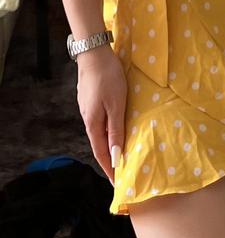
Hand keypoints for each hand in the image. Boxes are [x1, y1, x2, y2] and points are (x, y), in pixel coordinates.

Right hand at [76, 45, 126, 186]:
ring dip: (110, 144)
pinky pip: (101, 121)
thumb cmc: (108, 79)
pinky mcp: (91, 100)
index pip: (101, 153)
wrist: (94, 54)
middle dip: (110, 160)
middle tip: (123, 171)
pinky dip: (109, 130)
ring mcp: (88, 109)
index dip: (109, 169)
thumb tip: (116, 156)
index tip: (118, 183)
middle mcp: (88, 119)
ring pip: (100, 132)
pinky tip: (117, 129)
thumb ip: (116, 130)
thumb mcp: (116, 106)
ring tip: (122, 153)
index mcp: (93, 124)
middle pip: (99, 144)